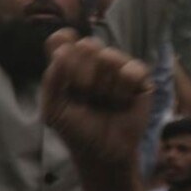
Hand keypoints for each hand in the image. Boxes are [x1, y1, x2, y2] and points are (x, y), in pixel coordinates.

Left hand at [41, 30, 151, 171]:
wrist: (101, 152)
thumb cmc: (75, 129)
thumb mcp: (53, 110)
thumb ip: (51, 80)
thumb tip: (61, 52)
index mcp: (68, 63)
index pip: (61, 38)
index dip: (62, 48)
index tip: (62, 69)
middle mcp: (92, 60)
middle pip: (86, 45)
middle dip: (82, 75)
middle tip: (84, 95)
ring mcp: (117, 66)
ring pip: (108, 57)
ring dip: (103, 86)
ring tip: (103, 101)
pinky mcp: (139, 77)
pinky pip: (131, 70)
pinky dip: (122, 90)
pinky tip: (121, 102)